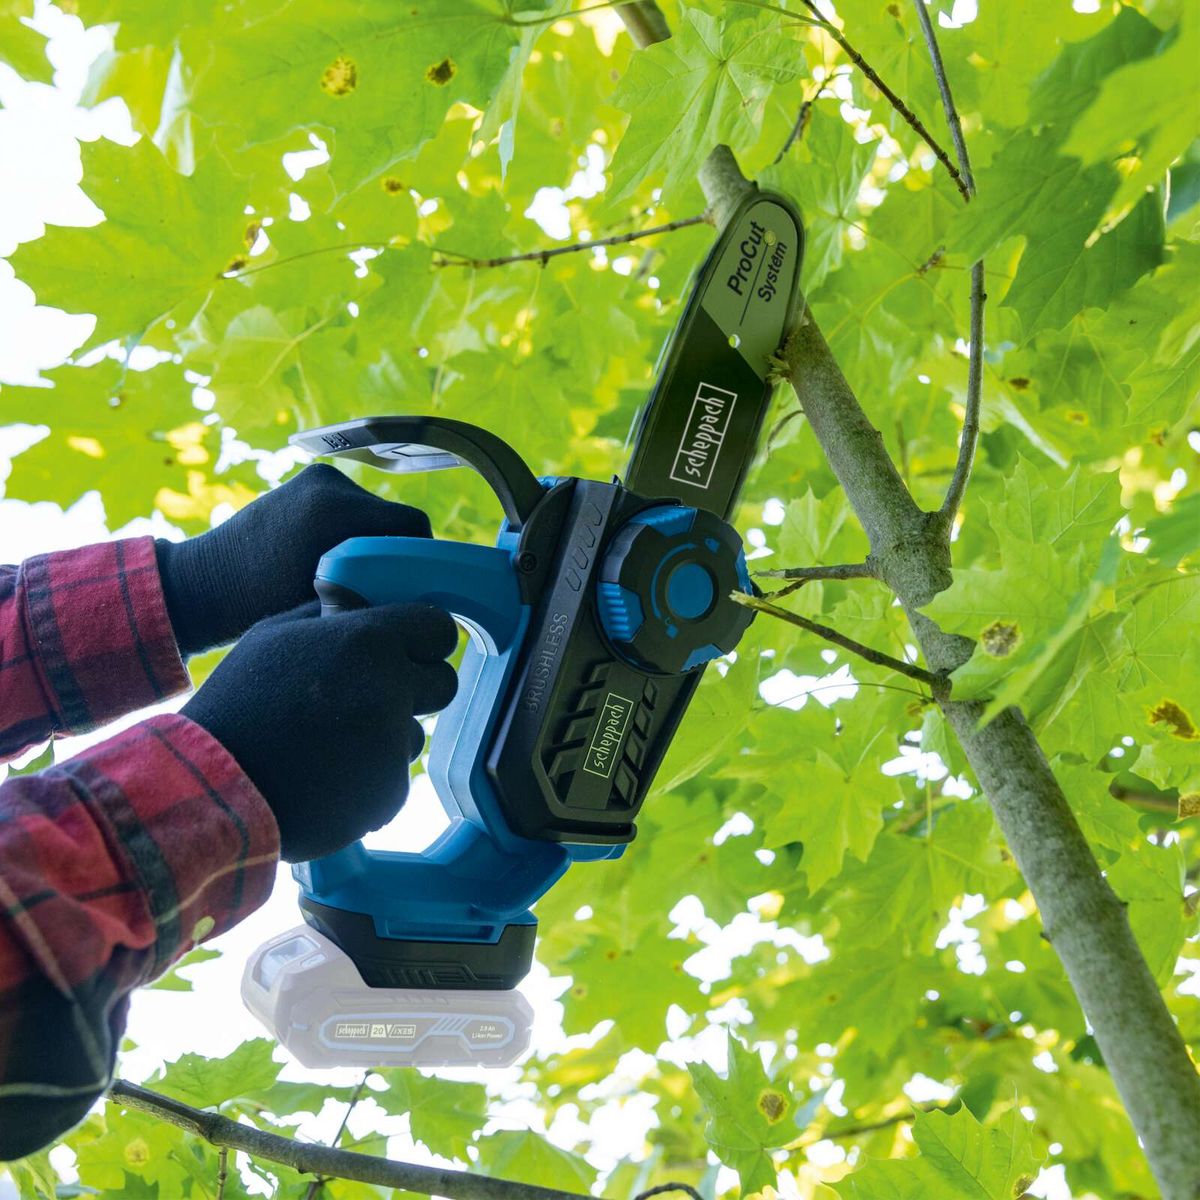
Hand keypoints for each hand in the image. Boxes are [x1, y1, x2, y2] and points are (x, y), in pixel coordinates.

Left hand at [156, 463, 431, 655]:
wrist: (201, 584)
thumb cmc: (256, 603)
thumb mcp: (325, 600)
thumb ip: (372, 589)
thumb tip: (414, 594)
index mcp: (334, 509)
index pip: (411, 524)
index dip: (420, 557)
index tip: (413, 587)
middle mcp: (329, 483)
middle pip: (392, 519)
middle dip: (392, 552)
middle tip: (380, 588)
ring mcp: (317, 478)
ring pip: (372, 515)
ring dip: (371, 543)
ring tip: (351, 577)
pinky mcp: (307, 483)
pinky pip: (351, 509)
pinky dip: (351, 532)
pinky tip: (332, 560)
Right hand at [182, 601, 457, 862]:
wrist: (213, 787)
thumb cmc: (238, 703)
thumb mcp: (274, 635)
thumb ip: (329, 614)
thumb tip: (359, 601)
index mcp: (367, 641)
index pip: (439, 628)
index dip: (425, 640)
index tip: (409, 651)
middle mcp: (391, 688)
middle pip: (444, 682)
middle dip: (415, 688)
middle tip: (370, 699)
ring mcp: (393, 744)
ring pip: (414, 733)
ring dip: (385, 738)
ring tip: (328, 746)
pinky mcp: (390, 792)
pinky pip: (394, 779)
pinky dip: (368, 782)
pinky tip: (326, 779)